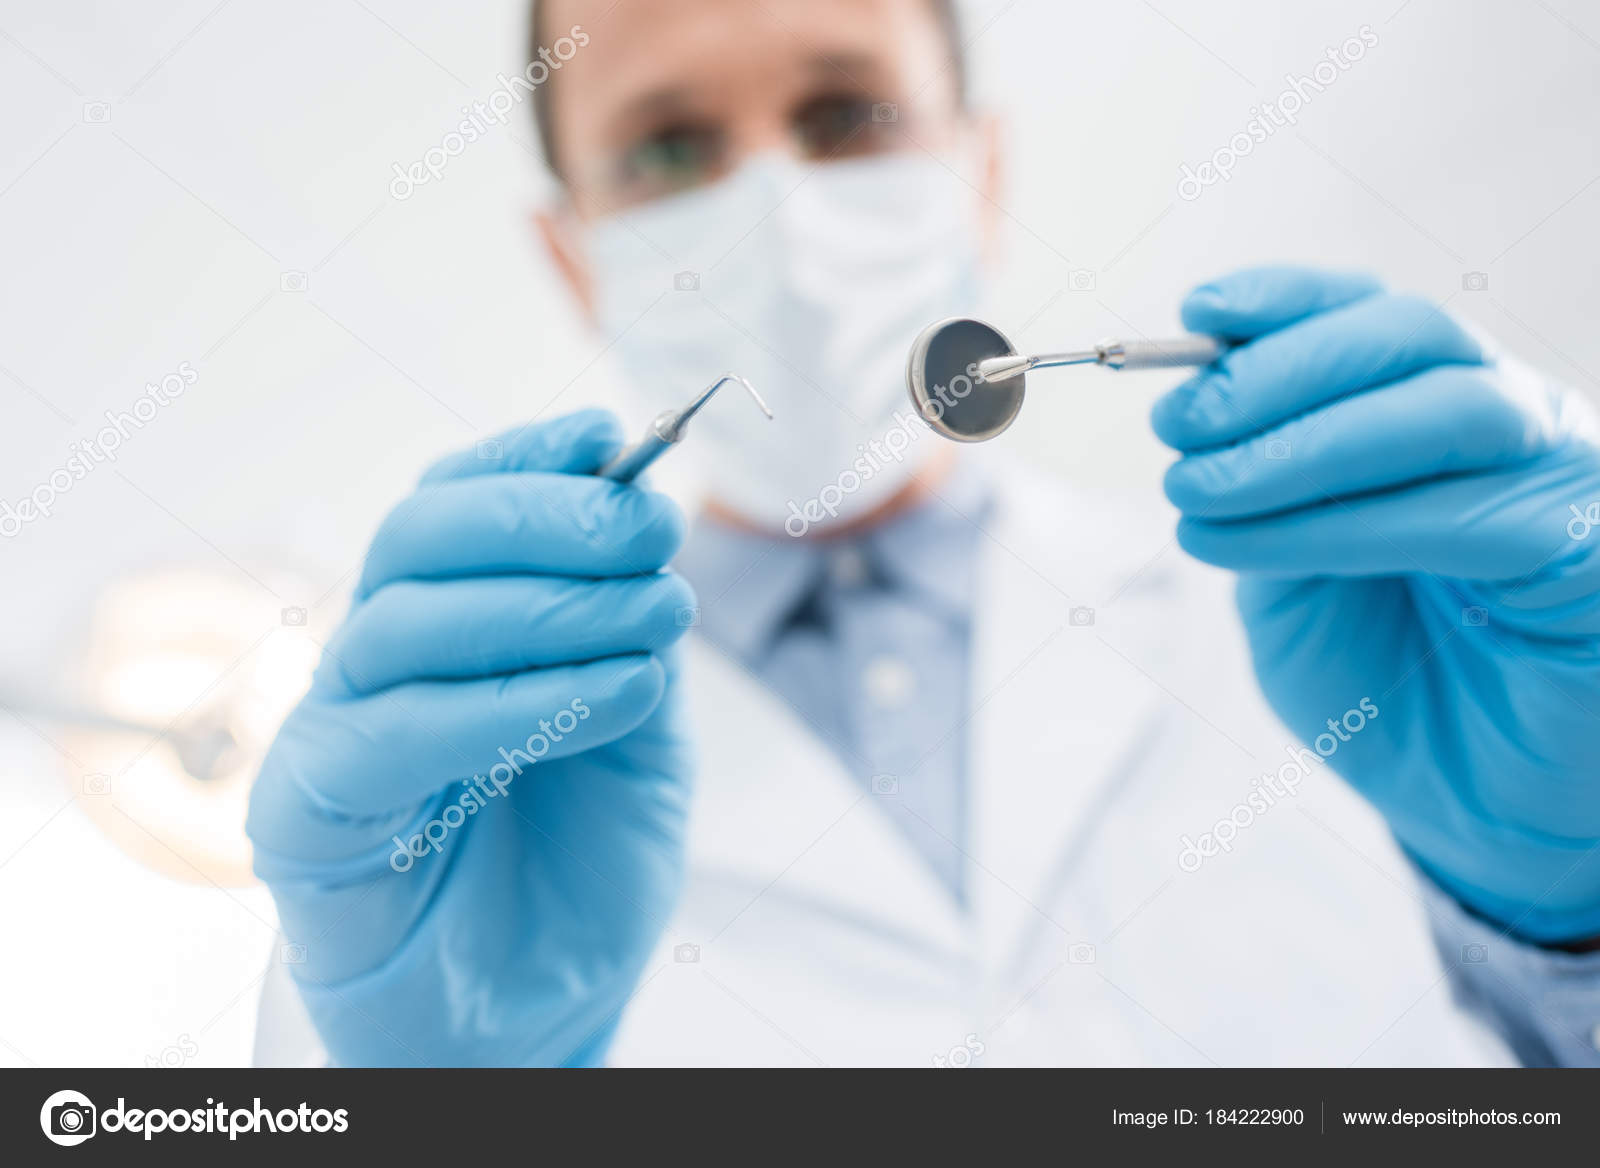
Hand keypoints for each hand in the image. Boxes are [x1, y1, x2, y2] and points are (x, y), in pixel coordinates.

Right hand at [247, 409, 696, 1064]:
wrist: (536, 1008)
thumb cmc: (580, 864)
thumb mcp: (642, 732)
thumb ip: (631, 634)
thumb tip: (641, 517)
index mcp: (446, 625)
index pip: (455, 504)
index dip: (525, 458)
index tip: (611, 435)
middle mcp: (378, 660)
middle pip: (417, 537)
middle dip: (545, 516)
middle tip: (653, 531)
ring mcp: (335, 729)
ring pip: (407, 620)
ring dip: (551, 607)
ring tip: (658, 621)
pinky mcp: (306, 812)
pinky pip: (395, 732)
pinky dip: (514, 701)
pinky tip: (616, 694)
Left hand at [1153, 266, 1599, 944]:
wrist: (1473, 811)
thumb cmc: (1387, 688)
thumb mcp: (1290, 578)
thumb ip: (1262, 496)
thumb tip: (1201, 415)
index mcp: (1440, 413)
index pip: (1376, 317)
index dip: (1290, 301)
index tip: (1196, 313)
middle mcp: (1512, 429)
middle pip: (1413, 335)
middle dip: (1279, 369)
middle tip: (1178, 426)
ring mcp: (1562, 481)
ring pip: (1446, 406)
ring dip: (1301, 442)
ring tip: (1199, 490)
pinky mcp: (1593, 550)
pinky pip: (1469, 515)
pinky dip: (1342, 523)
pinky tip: (1246, 544)